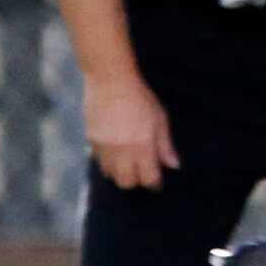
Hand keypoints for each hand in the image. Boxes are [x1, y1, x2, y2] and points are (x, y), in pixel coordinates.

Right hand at [85, 70, 178, 190]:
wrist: (110, 81)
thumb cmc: (140, 98)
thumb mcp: (160, 119)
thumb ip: (165, 145)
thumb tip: (174, 166)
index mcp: (143, 146)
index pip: (148, 178)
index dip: (154, 183)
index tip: (157, 182)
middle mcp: (122, 151)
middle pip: (127, 183)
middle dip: (136, 181)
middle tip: (142, 172)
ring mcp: (104, 148)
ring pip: (111, 175)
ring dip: (120, 173)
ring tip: (128, 164)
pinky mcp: (91, 141)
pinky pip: (99, 163)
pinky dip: (108, 163)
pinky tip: (115, 154)